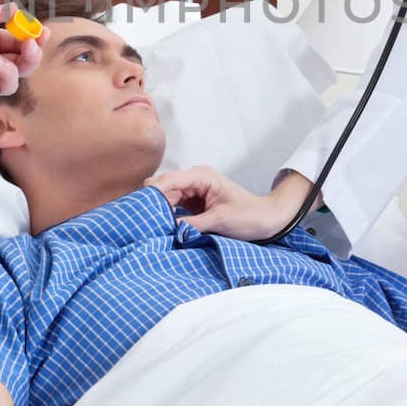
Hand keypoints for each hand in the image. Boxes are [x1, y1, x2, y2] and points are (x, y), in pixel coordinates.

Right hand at [146, 167, 313, 240]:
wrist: (267, 220)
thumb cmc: (249, 216)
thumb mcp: (219, 220)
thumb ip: (191, 224)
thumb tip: (166, 229)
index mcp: (201, 176)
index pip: (168, 180)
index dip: (152, 193)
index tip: (139, 209)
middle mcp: (194, 180)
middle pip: (163, 189)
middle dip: (153, 204)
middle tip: (142, 224)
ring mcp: (194, 191)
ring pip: (166, 200)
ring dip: (159, 212)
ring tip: (150, 228)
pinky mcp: (194, 204)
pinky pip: (174, 208)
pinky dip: (168, 217)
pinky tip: (162, 228)